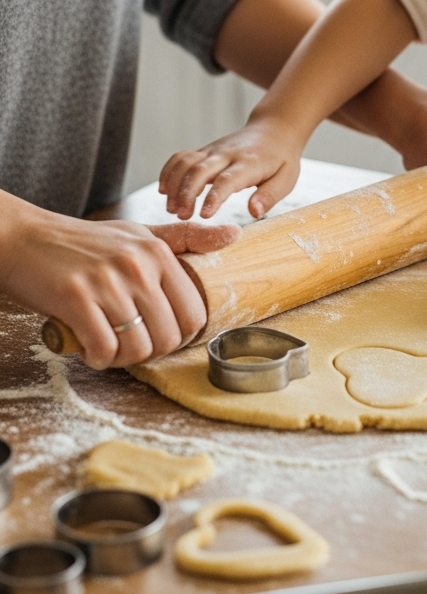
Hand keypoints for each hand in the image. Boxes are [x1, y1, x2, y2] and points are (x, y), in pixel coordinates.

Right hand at [0, 201, 239, 369]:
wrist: (24, 238)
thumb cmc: (82, 242)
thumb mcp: (137, 234)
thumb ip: (186, 238)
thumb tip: (234, 234)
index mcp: (157, 252)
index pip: (193, 314)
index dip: (179, 336)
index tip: (159, 335)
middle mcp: (137, 265)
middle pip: (169, 337)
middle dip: (152, 351)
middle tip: (131, 344)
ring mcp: (107, 282)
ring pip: (139, 348)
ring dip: (124, 359)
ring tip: (110, 347)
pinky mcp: (76, 299)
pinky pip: (104, 349)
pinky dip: (99, 358)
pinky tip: (90, 348)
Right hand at [160, 113, 301, 220]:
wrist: (274, 129)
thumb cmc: (281, 159)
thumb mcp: (286, 179)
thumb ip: (269, 196)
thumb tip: (254, 212)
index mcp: (248, 164)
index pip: (227, 180)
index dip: (214, 197)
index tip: (203, 215)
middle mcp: (226, 154)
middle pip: (199, 170)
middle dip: (186, 193)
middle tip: (180, 215)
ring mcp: (213, 150)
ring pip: (186, 162)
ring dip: (174, 184)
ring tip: (171, 208)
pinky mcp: (205, 151)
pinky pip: (181, 157)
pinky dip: (169, 170)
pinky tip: (163, 189)